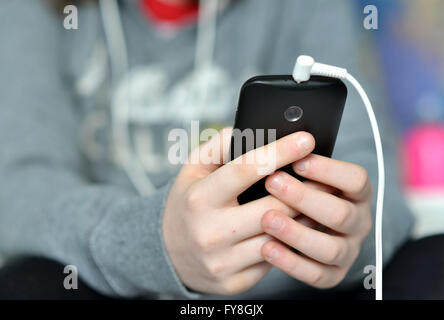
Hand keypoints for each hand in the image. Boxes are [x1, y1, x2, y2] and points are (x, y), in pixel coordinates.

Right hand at [162, 128, 314, 294]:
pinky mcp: (234, 282)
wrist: (169, 253)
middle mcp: (210, 232)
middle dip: (306, 190)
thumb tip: (246, 130)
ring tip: (320, 202)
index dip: (280, 152)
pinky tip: (298, 230)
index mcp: (199, 198)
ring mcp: (222, 261)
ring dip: (304, 219)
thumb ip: (216, 148)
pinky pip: (273, 261)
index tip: (306, 139)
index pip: (245, 170)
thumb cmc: (187, 205)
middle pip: (273, 208)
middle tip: (326, 175)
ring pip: (279, 238)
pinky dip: (289, 244)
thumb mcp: (191, 171)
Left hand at [261, 154, 372, 287]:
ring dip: (296, 233)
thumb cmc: (300, 192)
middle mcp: (358, 222)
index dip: (328, 170)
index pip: (356, 179)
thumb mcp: (303, 173)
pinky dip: (291, 262)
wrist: (305, 230)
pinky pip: (316, 274)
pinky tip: (266, 247)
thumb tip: (270, 142)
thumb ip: (293, 159)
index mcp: (356, 192)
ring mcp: (349, 250)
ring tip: (266, 218)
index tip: (298, 160)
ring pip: (330, 248)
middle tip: (272, 182)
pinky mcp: (333, 275)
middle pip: (341, 213)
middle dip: (304, 198)